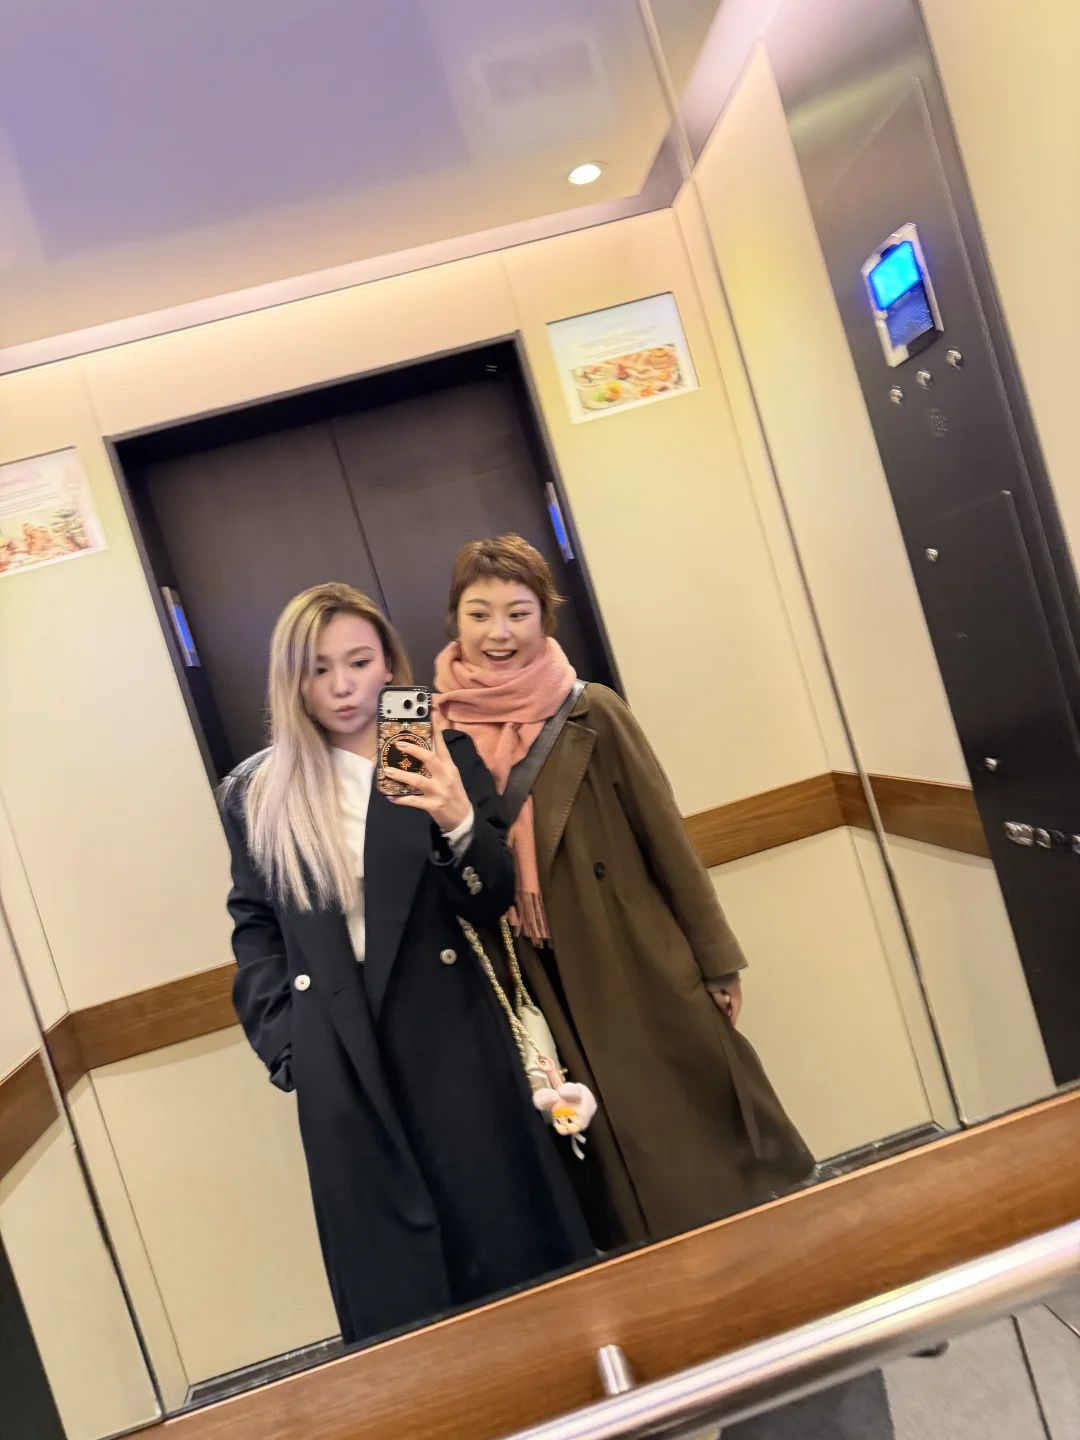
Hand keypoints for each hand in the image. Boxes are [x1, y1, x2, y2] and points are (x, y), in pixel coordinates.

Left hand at [386, 715, 471, 833]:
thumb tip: (421, 750)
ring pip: (418, 780)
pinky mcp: (433, 805)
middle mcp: (445, 776)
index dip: (436, 730)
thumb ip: (439, 763)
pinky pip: (414, 801)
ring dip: (401, 775)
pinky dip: (401, 799)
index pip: (442, 746)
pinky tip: (391, 797)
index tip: (430, 715)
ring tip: (388, 771)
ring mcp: (439, 791)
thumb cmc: (454, 794)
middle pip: (430, 759)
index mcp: (450, 767)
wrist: (464, 819)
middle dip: (413, 750)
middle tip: (398, 744)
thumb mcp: (451, 776)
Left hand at [711, 975, 742, 1023]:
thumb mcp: (714, 989)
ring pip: (732, 996)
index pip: (736, 1007)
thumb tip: (724, 1010)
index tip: (731, 1025)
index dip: (733, 1017)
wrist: (714, 957)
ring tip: (723, 1011)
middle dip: (731, 1011)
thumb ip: (720, 1000)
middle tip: (726, 1019)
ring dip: (729, 1003)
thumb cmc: (713, 974)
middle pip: (736, 1001)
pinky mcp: (729, 977)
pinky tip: (722, 999)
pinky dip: (727, 997)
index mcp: (735, 990)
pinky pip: (729, 991)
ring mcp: (734, 981)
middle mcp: (737, 986)